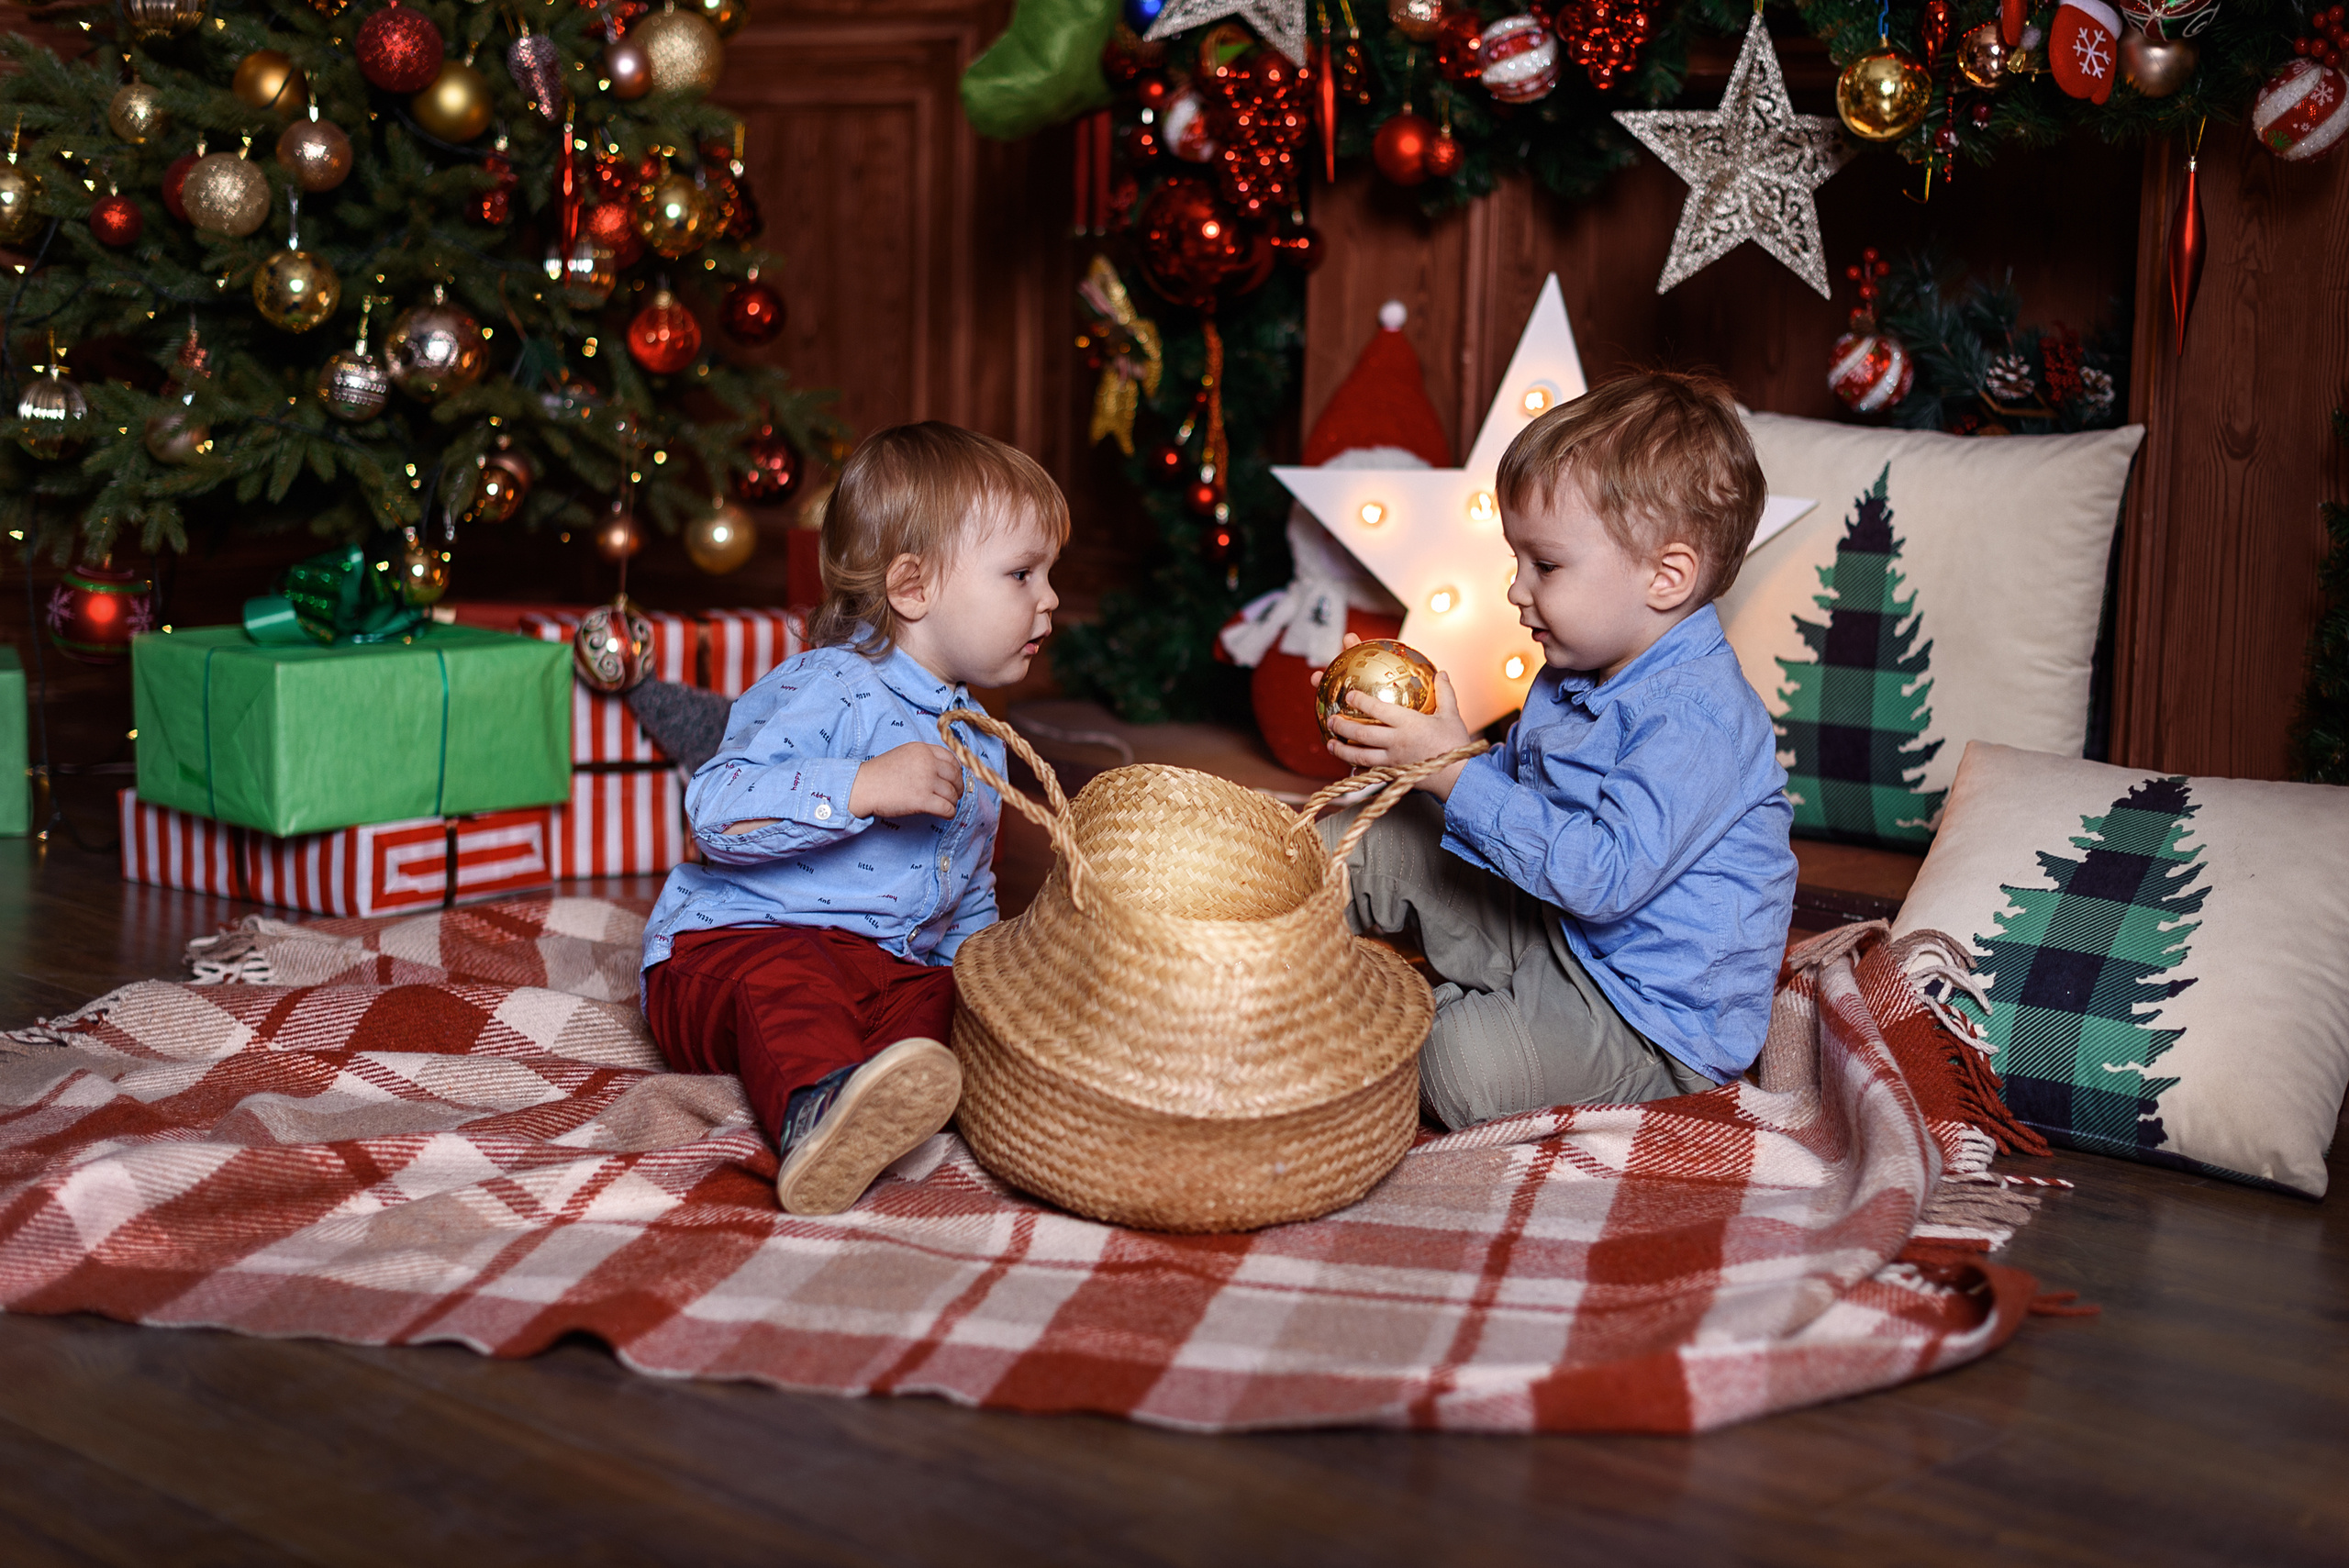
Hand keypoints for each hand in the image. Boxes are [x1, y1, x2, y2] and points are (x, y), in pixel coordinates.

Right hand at [850, 742, 963, 819]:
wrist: (862, 787)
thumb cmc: (879, 773)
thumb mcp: (904, 755)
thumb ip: (924, 759)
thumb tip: (944, 773)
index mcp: (923, 750)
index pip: (952, 759)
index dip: (956, 771)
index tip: (954, 779)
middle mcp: (927, 763)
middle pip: (955, 776)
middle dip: (958, 787)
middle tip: (955, 795)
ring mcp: (926, 781)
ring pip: (953, 794)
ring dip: (952, 801)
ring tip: (946, 805)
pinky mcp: (923, 800)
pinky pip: (947, 808)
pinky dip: (949, 813)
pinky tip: (945, 814)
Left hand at [1326, 671, 1473, 798]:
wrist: (1459, 778)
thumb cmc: (1455, 745)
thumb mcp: (1452, 716)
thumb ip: (1445, 694)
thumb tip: (1443, 674)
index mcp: (1409, 724)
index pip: (1378, 710)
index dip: (1360, 701)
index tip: (1349, 694)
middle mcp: (1397, 742)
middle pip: (1362, 734)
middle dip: (1343, 727)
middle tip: (1331, 720)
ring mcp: (1393, 761)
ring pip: (1361, 756)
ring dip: (1342, 751)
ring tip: (1330, 744)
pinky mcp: (1393, 775)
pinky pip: (1371, 773)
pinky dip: (1358, 770)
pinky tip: (1350, 768)